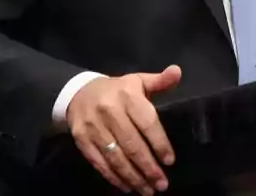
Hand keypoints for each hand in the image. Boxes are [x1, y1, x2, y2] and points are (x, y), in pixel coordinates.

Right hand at [67, 65, 181, 194]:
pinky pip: (99, 162)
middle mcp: (110, 110)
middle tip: (161, 184)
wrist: (78, 92)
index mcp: (127, 95)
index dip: (159, 143)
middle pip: (132, 144)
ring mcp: (93, 126)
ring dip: (133, 177)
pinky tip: (126, 186)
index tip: (169, 161)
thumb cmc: (117, 90)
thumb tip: (177, 72)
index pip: (146, 122)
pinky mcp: (81, 140)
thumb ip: (159, 81)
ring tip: (147, 190)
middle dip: (148, 167)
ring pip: (116, 157)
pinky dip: (114, 177)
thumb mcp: (137, 81)